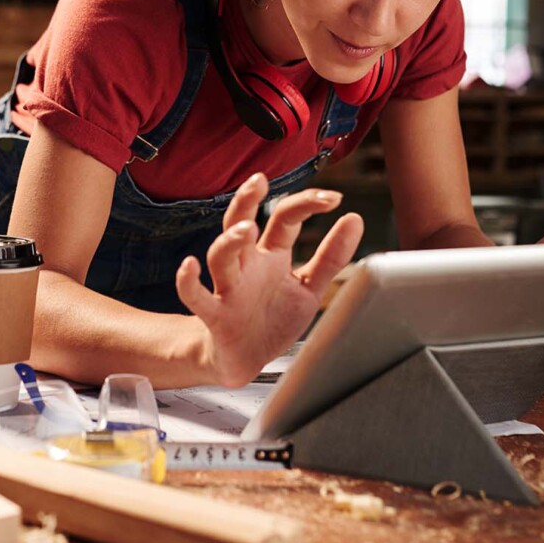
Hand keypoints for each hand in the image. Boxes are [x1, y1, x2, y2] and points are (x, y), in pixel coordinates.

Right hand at [175, 173, 363, 387]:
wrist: (247, 361)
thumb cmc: (273, 320)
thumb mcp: (310, 287)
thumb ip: (331, 256)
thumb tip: (354, 219)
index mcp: (271, 256)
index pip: (284, 219)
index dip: (306, 204)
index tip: (333, 198)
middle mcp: (247, 266)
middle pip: (239, 222)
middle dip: (246, 200)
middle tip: (259, 181)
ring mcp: (228, 288)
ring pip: (220, 256)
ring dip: (229, 240)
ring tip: (246, 229)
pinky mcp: (215, 315)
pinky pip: (195, 296)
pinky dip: (188, 281)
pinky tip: (190, 267)